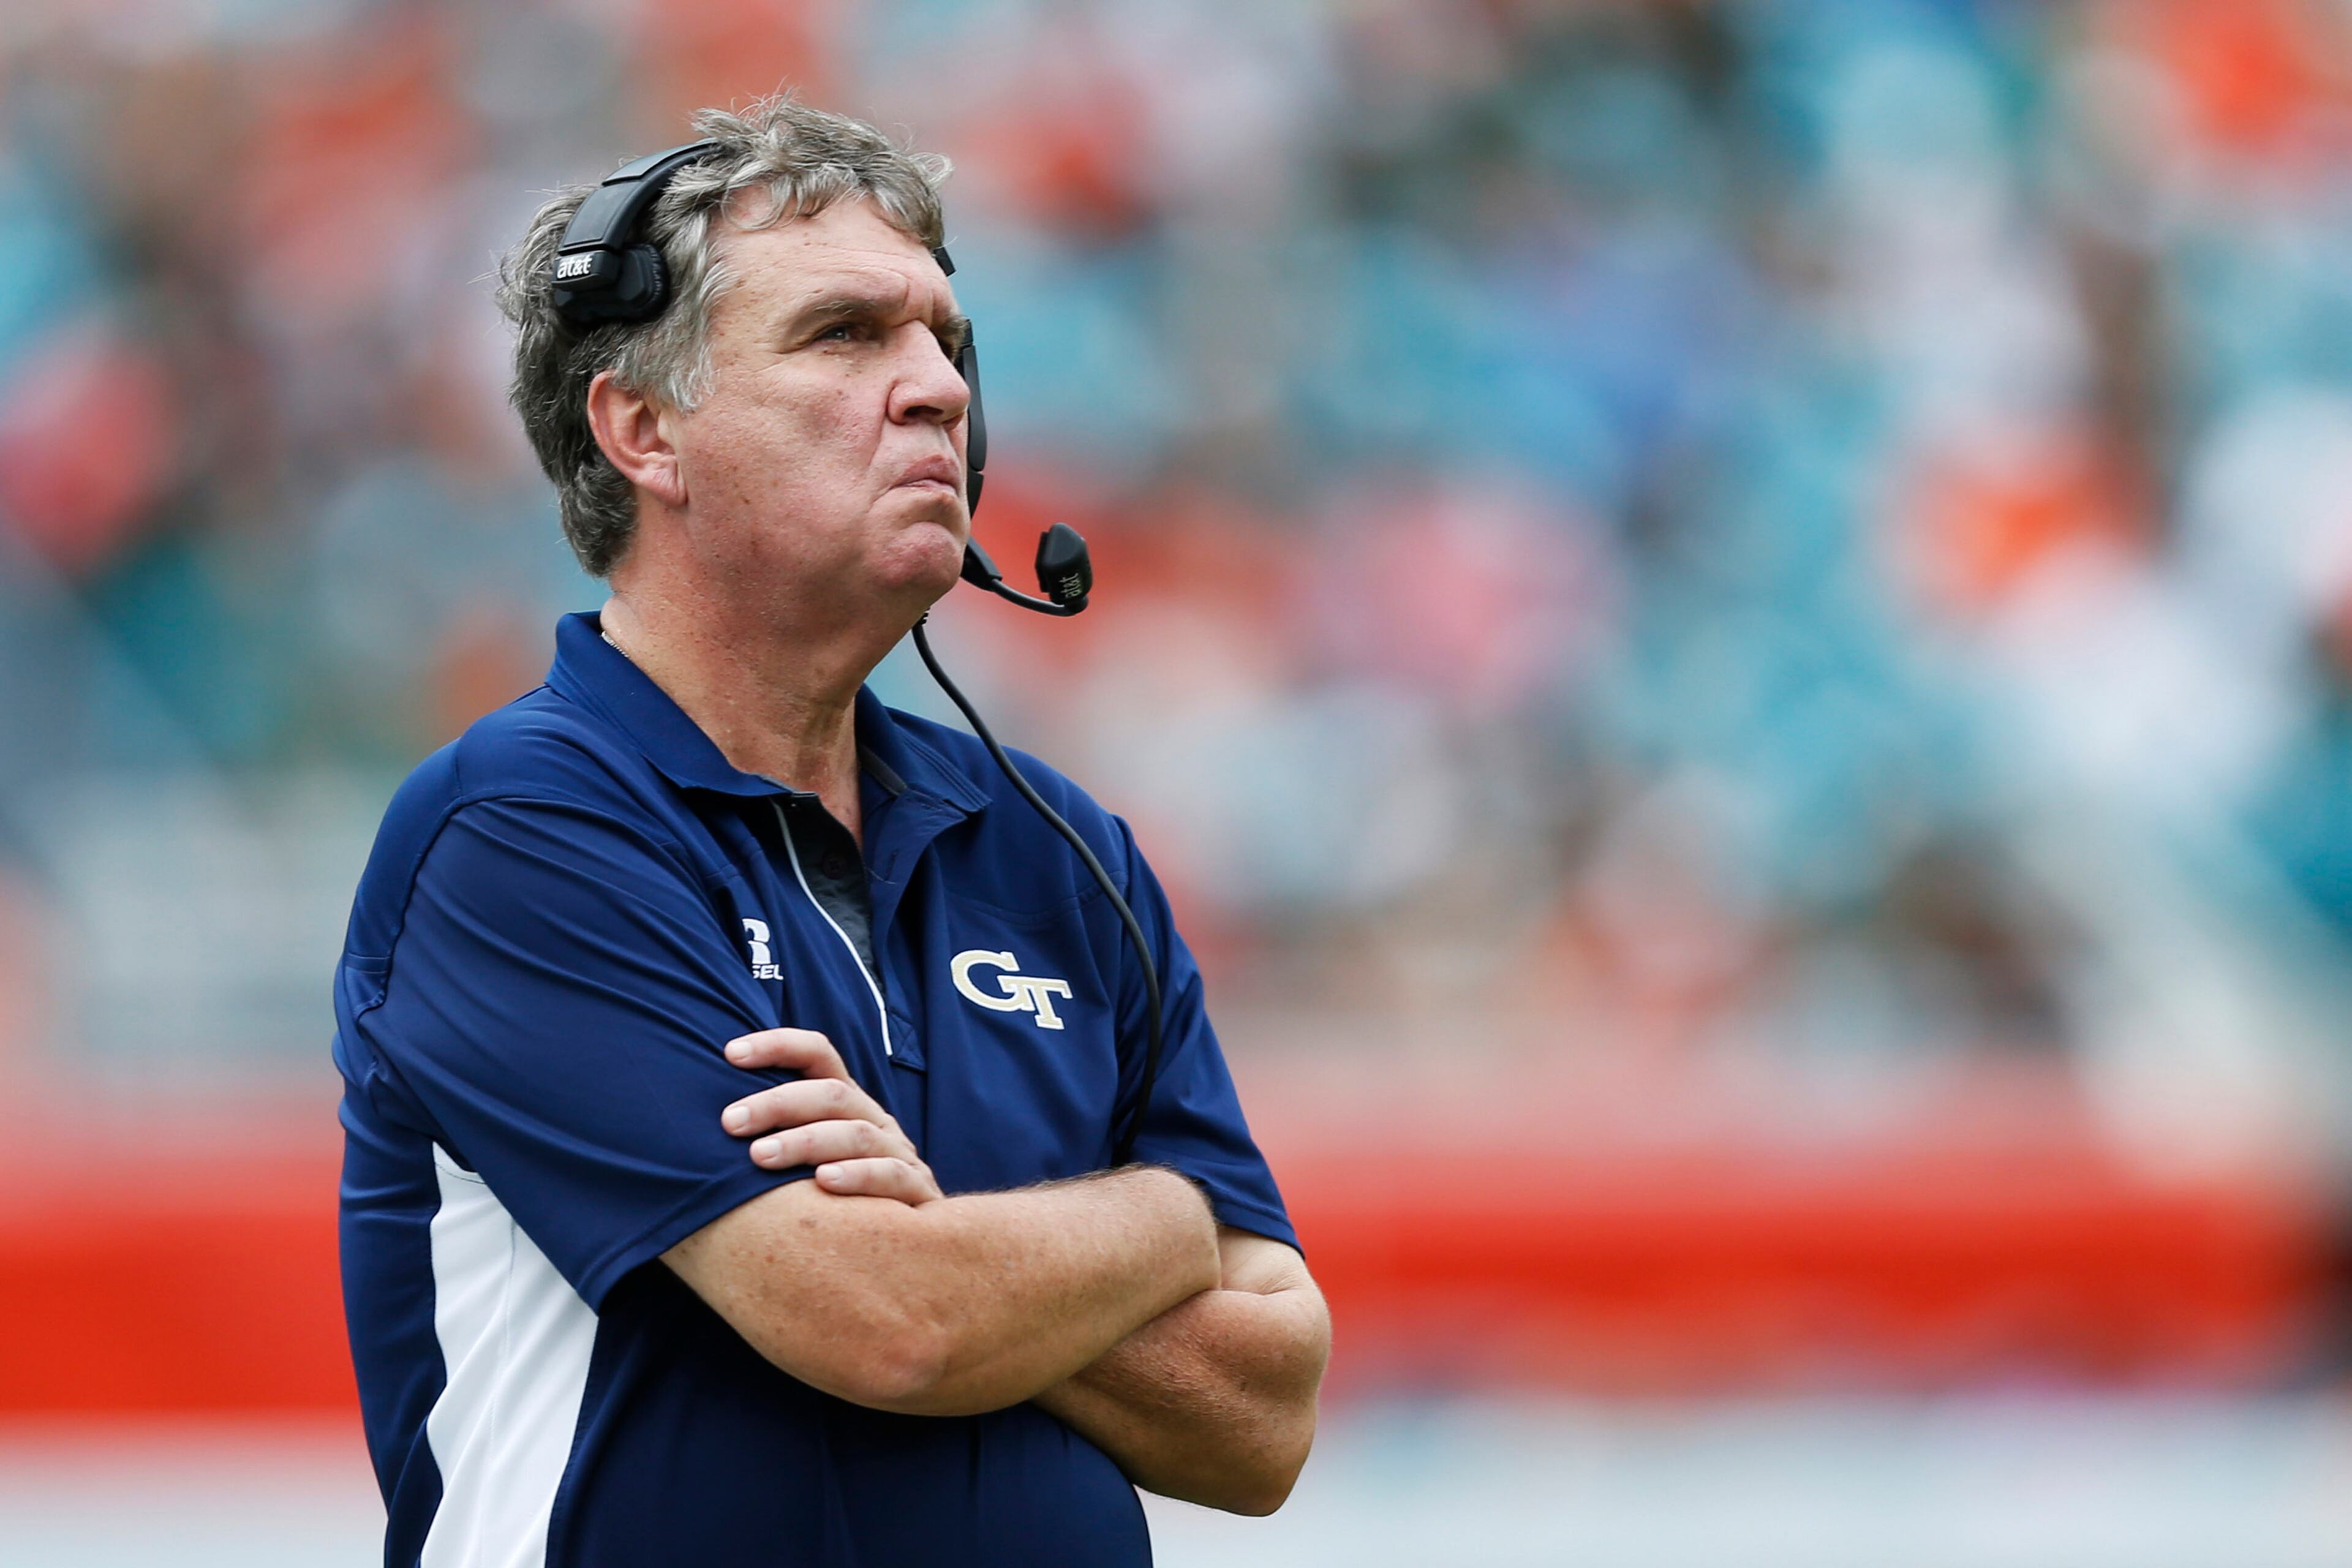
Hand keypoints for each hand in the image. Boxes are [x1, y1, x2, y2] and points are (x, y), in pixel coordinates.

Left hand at [721, 1028, 941, 1205]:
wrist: (908, 1242)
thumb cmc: (835, 1198)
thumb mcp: (806, 1159)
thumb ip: (772, 1135)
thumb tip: (705, 1120)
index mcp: (845, 1103)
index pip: (818, 1054)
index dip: (778, 1045)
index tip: (730, 1053)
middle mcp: (872, 1120)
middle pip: (831, 1094)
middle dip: (778, 1103)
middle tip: (731, 1122)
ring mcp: (897, 1153)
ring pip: (856, 1133)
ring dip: (806, 1141)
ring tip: (760, 1157)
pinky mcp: (916, 1191)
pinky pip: (889, 1176)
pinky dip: (857, 1175)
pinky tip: (824, 1182)